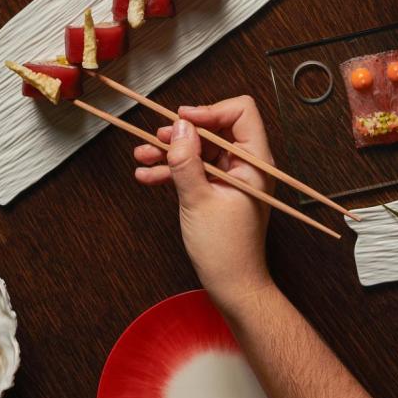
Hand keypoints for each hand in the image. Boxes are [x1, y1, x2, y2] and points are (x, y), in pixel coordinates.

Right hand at [133, 95, 274, 309]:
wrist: (232, 286)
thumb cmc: (225, 250)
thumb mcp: (198, 200)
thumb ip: (186, 161)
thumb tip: (179, 126)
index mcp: (255, 162)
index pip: (241, 112)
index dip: (210, 110)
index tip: (182, 119)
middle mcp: (246, 164)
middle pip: (215, 129)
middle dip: (182, 133)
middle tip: (155, 138)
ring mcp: (232, 177)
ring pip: (200, 150)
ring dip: (171, 152)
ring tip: (141, 155)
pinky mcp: (218, 189)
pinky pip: (196, 169)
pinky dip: (173, 170)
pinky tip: (148, 175)